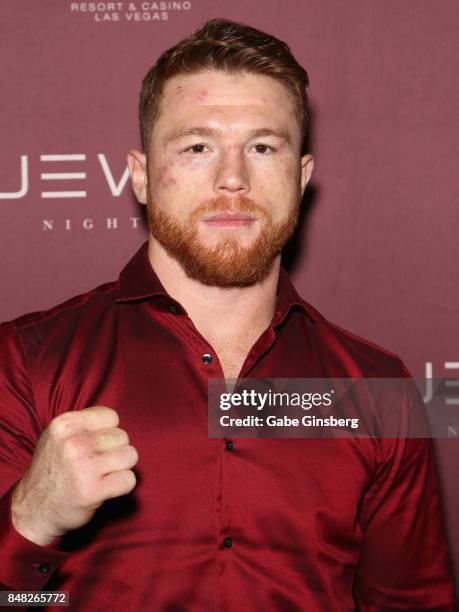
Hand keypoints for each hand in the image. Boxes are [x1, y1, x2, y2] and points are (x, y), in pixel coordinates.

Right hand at [11, 406, 137, 545]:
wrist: (32, 511)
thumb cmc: (53, 470)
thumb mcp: (58, 437)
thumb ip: (85, 425)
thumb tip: (118, 423)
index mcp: (64, 424)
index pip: (111, 416)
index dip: (108, 432)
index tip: (95, 446)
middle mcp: (74, 443)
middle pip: (123, 436)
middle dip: (115, 451)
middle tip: (97, 465)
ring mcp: (83, 467)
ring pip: (130, 456)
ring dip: (121, 468)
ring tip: (102, 475)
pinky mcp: (93, 491)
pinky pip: (129, 479)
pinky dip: (123, 486)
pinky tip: (106, 489)